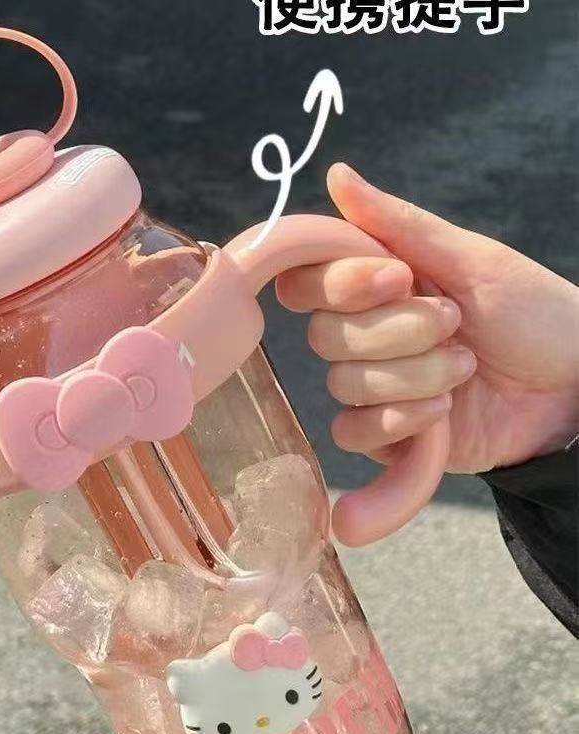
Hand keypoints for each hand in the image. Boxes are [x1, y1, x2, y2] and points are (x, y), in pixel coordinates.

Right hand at [277, 163, 578, 474]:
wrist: (574, 385)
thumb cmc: (531, 312)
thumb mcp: (471, 260)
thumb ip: (397, 223)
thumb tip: (337, 174)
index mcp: (374, 287)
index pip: (306, 284)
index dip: (338, 284)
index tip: (398, 278)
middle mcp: (365, 334)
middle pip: (324, 336)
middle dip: (396, 331)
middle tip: (454, 322)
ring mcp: (373, 386)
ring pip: (344, 383)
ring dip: (414, 376)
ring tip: (466, 367)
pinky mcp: (387, 434)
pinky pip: (353, 432)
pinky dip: (397, 420)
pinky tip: (442, 412)